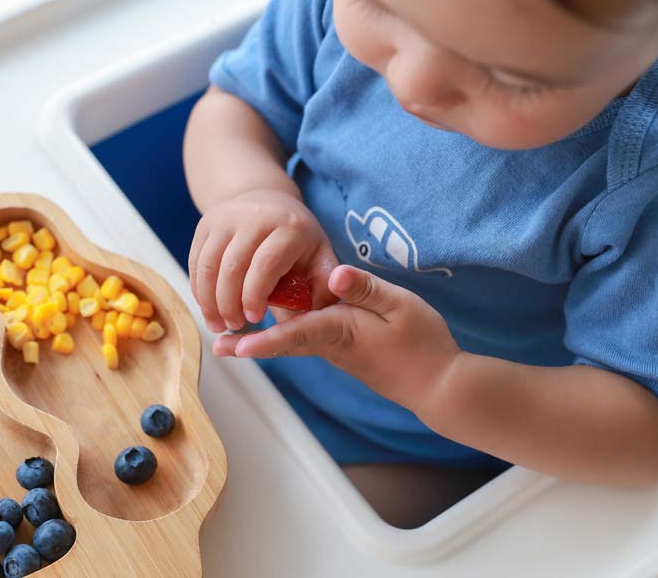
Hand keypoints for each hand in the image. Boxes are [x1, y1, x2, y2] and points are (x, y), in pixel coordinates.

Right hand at [189, 189, 337, 332]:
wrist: (269, 202)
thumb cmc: (298, 241)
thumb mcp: (320, 258)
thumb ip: (323, 288)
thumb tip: (316, 317)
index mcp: (289, 227)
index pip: (266, 263)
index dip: (256, 295)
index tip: (254, 320)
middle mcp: (255, 216)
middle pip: (232, 266)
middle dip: (229, 304)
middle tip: (234, 326)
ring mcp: (226, 217)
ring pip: (208, 266)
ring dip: (209, 301)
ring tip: (218, 324)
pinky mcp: (205, 224)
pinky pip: (196, 262)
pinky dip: (198, 290)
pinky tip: (208, 308)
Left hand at [213, 265, 460, 410]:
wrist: (438, 384)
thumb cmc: (422, 342)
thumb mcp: (399, 305)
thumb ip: (365, 289)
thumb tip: (333, 274)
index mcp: (341, 330)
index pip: (295, 334)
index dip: (264, 339)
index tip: (236, 346)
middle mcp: (331, 344)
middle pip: (284, 343)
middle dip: (251, 344)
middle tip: (219, 347)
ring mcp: (337, 351)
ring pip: (294, 342)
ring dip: (264, 340)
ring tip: (233, 339)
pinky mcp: (344, 351)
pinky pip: (308, 341)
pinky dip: (286, 336)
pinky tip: (277, 322)